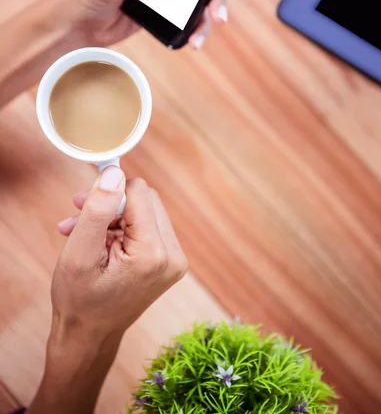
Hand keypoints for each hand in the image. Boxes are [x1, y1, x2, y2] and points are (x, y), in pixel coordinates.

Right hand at [28, 167, 186, 413]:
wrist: (89, 336)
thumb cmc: (80, 300)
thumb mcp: (80, 252)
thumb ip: (98, 209)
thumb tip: (115, 172)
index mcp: (154, 253)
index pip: (138, 192)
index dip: (109, 192)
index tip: (82, 201)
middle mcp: (173, 255)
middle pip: (145, 199)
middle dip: (110, 203)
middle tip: (77, 213)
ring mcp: (174, 261)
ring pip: (146, 211)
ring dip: (112, 215)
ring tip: (79, 230)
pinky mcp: (169, 262)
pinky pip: (148, 227)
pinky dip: (122, 228)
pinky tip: (97, 240)